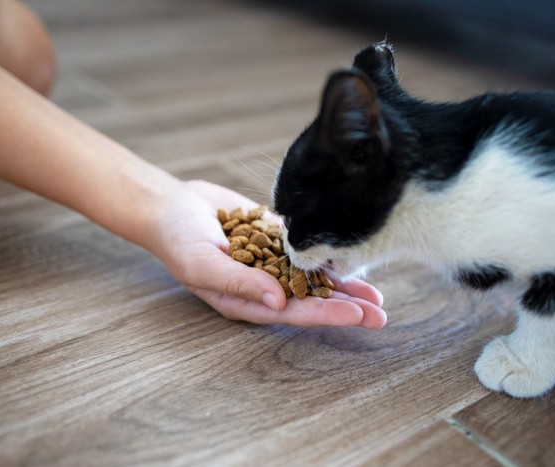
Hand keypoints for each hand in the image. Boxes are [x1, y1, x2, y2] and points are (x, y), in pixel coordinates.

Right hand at [144, 179, 386, 328]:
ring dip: (344, 286)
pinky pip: (308, 250)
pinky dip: (330, 256)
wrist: (174, 205)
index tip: (356, 314)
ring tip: (377, 296)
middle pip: (311, 301)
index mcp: (248, 300)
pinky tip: (353, 259)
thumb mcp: (203, 264)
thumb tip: (279, 302)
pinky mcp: (277, 239)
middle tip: (380, 314)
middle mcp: (265, 286)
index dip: (324, 314)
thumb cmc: (179, 240)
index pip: (293, 313)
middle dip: (344, 307)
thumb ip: (239, 283)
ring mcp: (273, 263)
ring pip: (315, 278)